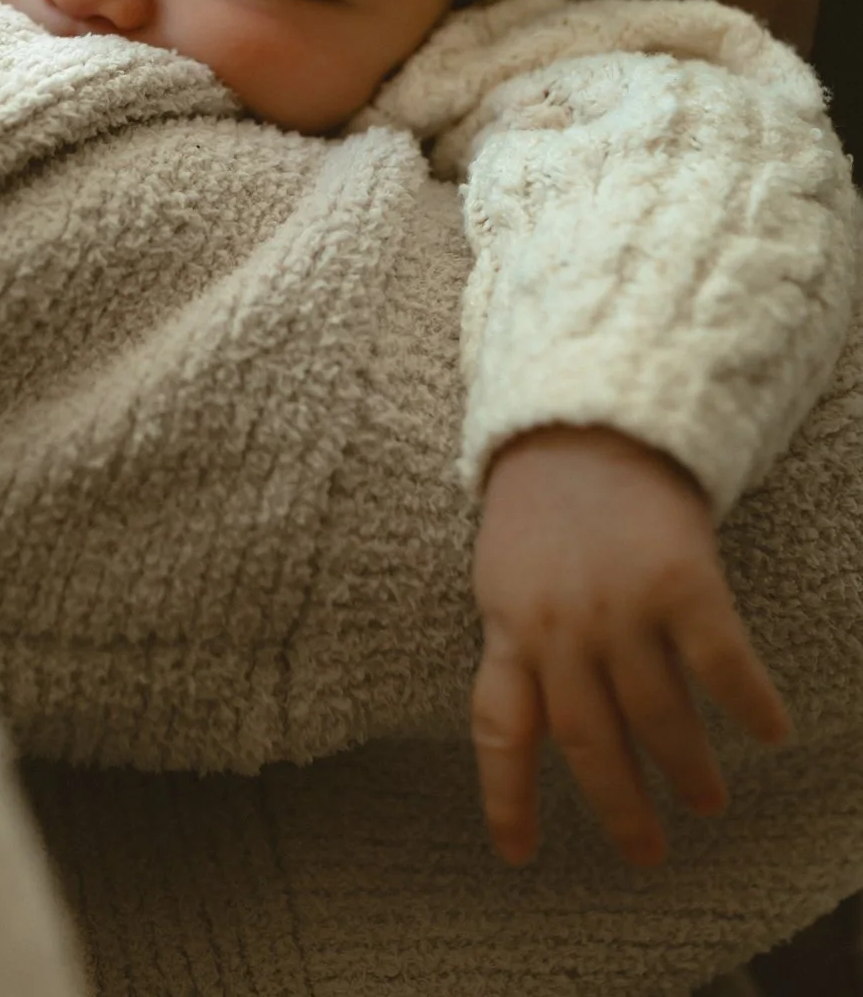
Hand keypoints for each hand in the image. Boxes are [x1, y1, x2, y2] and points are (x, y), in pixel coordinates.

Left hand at [471, 424, 789, 867]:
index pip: (500, 730)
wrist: (585, 413)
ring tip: (706, 800)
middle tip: (646, 853)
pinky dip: (748, 704)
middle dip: (618, 805)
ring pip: (656, 715)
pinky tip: (771, 731)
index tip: (519, 856)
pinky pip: (720, 663)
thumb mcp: (504, 571)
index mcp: (506, 623)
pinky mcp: (680, 580)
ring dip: (685, 767)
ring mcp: (620, 604)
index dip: (507, 799)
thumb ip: (518, 638)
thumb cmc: (542, 498)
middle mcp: (559, 625)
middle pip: (587, 740)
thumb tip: (535, 716)